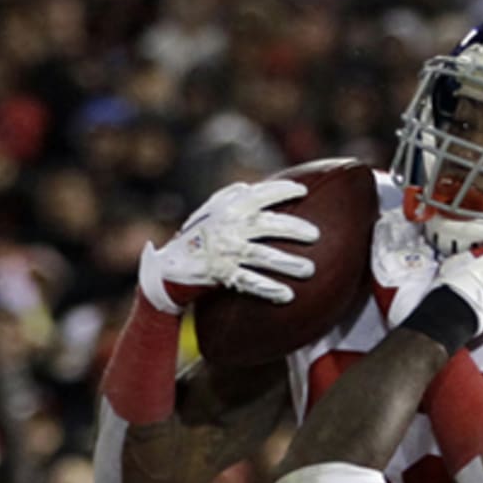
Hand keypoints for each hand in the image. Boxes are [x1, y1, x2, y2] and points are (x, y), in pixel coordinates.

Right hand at [138, 180, 318, 312]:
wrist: (167, 268)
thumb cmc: (194, 239)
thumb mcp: (207, 213)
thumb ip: (227, 198)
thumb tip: (249, 187)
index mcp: (226, 208)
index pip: (258, 194)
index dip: (281, 190)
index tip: (303, 191)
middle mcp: (227, 227)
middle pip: (267, 224)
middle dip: (294, 228)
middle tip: (315, 234)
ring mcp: (224, 251)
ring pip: (262, 255)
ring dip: (288, 263)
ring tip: (309, 270)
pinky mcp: (220, 274)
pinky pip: (249, 282)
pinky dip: (269, 288)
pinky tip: (287, 295)